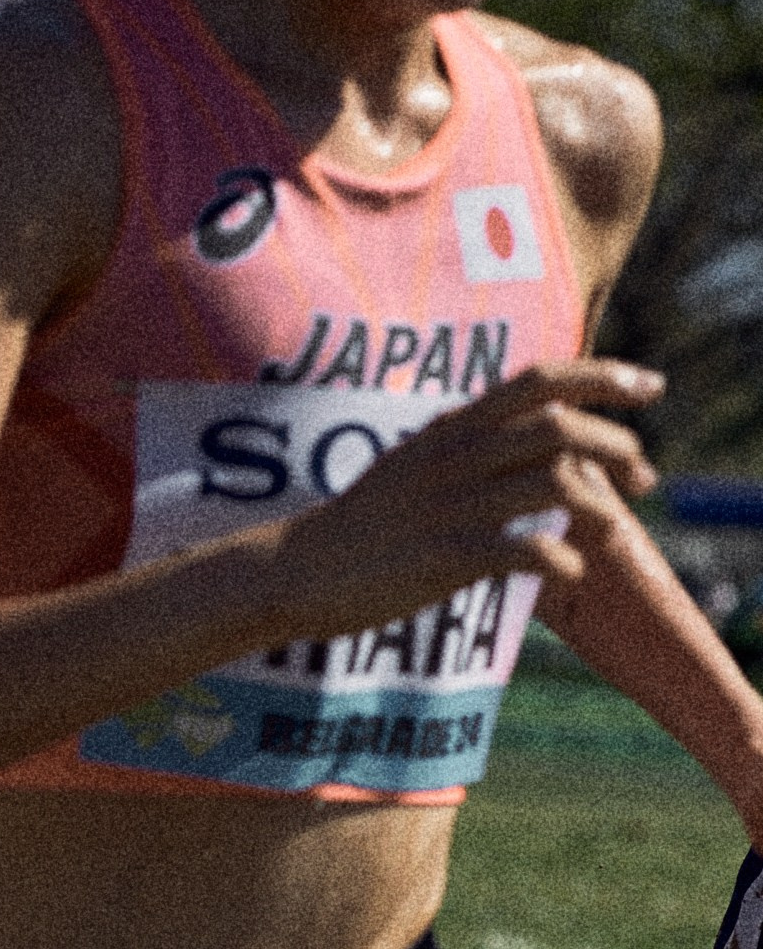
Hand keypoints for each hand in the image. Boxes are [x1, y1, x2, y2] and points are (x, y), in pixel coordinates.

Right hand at [266, 359, 664, 644]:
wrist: (297, 569)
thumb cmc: (363, 524)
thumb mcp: (413, 463)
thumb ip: (467, 442)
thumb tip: (519, 433)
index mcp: (454, 428)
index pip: (542, 379)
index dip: (605, 376)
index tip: (650, 387)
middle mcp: (458, 457)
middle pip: (561, 427)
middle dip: (620, 446)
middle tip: (645, 477)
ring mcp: (452, 506)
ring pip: (554, 483)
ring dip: (602, 507)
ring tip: (614, 529)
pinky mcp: (444, 558)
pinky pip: (524, 552)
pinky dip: (561, 562)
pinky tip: (567, 572)